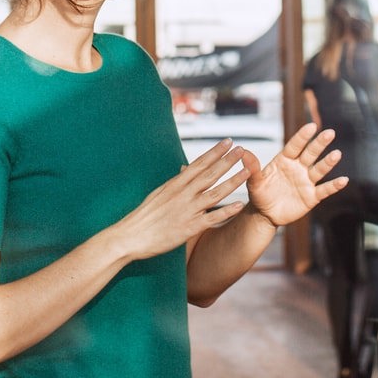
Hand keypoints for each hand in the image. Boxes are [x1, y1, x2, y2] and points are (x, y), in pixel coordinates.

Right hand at [111, 140, 250, 261]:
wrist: (130, 236)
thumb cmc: (144, 216)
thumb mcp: (160, 193)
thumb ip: (176, 182)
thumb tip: (186, 169)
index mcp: (175, 184)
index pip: (199, 163)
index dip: (215, 152)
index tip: (228, 141)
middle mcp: (183, 194)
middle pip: (210, 174)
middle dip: (227, 161)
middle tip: (242, 149)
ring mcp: (187, 210)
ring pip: (215, 193)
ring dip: (233, 181)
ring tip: (247, 171)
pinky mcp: (189, 228)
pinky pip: (211, 217)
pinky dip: (226, 211)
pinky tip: (240, 204)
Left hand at [245, 124, 348, 227]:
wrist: (265, 214)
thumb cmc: (260, 194)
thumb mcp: (254, 182)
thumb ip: (252, 168)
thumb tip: (243, 151)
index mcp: (285, 160)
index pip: (295, 145)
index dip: (303, 136)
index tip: (311, 126)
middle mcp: (298, 167)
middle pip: (311, 153)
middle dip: (319, 143)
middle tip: (330, 132)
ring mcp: (306, 181)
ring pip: (319, 169)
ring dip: (328, 162)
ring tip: (337, 154)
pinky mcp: (312, 196)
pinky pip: (324, 190)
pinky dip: (334, 185)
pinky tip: (344, 180)